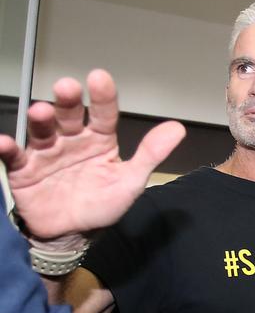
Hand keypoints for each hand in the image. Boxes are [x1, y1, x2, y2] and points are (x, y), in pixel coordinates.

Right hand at [0, 69, 184, 239]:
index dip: (102, 97)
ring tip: (42, 111)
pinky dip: (6, 148)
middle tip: (68, 87)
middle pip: (69, 115)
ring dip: (41, 119)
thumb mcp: (130, 181)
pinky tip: (3, 142)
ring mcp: (47, 152)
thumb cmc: (102, 204)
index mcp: (100, 140)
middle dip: (67, 101)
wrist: (72, 234)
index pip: (103, 114)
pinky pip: (14, 157)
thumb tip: (178, 129)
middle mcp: (72, 140)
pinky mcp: (25, 169)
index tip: (99, 78)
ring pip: (42, 130)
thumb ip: (150, 154)